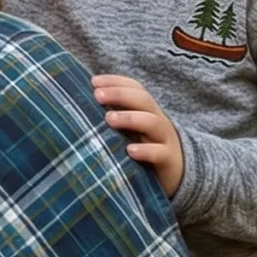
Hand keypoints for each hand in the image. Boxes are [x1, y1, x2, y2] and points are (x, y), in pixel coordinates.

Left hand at [92, 75, 183, 197]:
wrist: (175, 175)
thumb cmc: (143, 148)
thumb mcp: (130, 130)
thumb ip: (113, 116)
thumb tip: (81, 102)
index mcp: (147, 110)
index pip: (135, 88)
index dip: (116, 81)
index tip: (93, 81)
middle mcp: (157, 120)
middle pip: (144, 100)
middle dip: (120, 95)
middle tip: (97, 95)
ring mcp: (164, 139)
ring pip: (153, 122)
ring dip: (130, 118)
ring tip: (109, 118)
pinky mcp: (168, 160)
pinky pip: (159, 153)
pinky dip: (145, 150)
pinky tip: (129, 150)